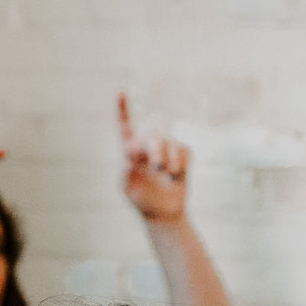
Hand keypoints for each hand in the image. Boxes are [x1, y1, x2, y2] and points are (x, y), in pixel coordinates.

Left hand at [117, 93, 190, 221]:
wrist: (162, 213)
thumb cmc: (141, 200)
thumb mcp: (127, 186)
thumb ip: (126, 168)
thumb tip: (132, 153)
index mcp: (131, 152)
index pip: (126, 128)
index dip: (124, 110)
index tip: (121, 93)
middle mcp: (148, 147)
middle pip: (153, 137)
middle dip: (156, 151)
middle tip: (158, 168)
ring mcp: (166, 151)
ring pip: (170, 145)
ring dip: (171, 162)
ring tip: (168, 176)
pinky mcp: (182, 156)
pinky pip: (184, 151)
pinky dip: (182, 164)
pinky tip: (176, 177)